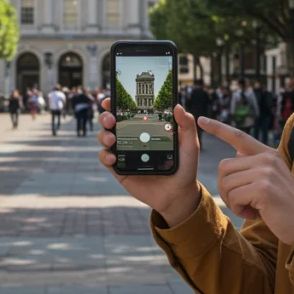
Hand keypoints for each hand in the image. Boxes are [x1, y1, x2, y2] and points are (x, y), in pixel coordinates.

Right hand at [97, 98, 201, 226]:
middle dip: (106, 116)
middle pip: (111, 122)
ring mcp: (124, 153)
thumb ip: (186, 126)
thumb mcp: (189, 145)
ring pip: (105, 138)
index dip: (117, 102)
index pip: (128, 111)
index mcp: (146, 128)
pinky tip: (112, 157)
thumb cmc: (184, 167)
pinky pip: (105, 159)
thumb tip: (178, 106)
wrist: (178, 194)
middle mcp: (132, 138)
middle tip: (111, 119)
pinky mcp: (119, 169)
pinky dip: (105, 156)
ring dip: (103, 135)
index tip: (112, 98)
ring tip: (112, 139)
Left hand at [196, 117, 293, 245]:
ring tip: (250, 208)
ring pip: (226, 183)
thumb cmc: (283, 206)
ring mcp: (266, 172)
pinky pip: (234, 197)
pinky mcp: (263, 188)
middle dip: (225, 189)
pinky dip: (238, 209)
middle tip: (240, 203)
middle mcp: (267, 159)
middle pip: (224, 167)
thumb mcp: (269, 181)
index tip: (201, 120)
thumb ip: (253, 167)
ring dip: (232, 201)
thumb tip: (236, 154)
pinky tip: (253, 214)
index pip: (239, 136)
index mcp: (268, 154)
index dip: (218, 128)